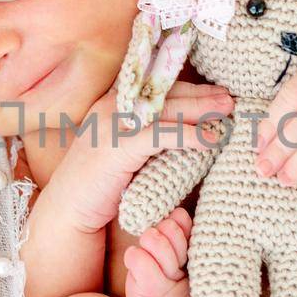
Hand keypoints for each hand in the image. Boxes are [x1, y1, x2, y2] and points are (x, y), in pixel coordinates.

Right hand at [40, 81, 232, 235]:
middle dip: (200, 94)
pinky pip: (161, 136)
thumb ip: (144, 134)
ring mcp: (112, 125)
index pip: (154, 85)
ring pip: (166, 109)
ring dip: (201, 109)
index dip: (186, 86)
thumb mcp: (122, 149)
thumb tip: (183, 127)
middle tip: (229, 98)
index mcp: (111, 102)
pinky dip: (190, 135)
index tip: (213, 89)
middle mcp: (111, 106)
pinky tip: (211, 140)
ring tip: (227, 113)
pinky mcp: (118, 148)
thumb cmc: (98, 183)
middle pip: (164, 92)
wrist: (67, 211)